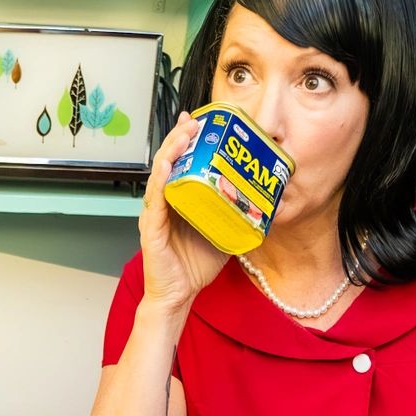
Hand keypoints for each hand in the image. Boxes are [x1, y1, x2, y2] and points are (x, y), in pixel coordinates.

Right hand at [136, 113, 222, 319]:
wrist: (178, 296)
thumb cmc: (195, 266)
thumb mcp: (223, 232)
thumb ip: (234, 214)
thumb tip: (263, 202)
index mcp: (180, 201)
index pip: (181, 163)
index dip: (187, 141)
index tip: (199, 121)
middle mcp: (165, 203)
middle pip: (169, 161)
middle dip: (180, 137)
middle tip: (193, 120)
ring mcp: (156, 214)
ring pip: (160, 174)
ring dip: (171, 151)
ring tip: (184, 134)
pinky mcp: (152, 228)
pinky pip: (156, 199)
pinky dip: (161, 180)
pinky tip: (168, 165)